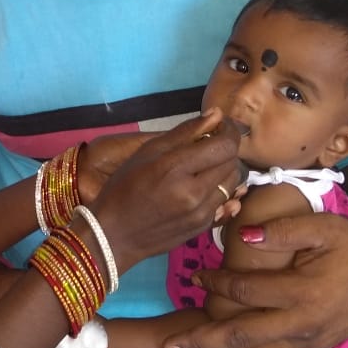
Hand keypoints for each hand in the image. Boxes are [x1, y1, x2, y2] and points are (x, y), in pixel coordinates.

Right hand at [90, 109, 243, 273]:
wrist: (114, 234)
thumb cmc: (124, 186)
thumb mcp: (148, 152)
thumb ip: (185, 132)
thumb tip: (217, 114)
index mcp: (176, 169)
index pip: (226, 145)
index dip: (229, 132)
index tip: (220, 127)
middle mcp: (194, 193)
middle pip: (233, 163)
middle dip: (226, 150)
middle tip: (209, 146)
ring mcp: (201, 213)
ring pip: (233, 183)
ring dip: (225, 170)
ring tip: (205, 166)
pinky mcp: (203, 227)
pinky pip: (226, 203)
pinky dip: (220, 190)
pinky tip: (204, 187)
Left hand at [161, 211, 347, 347]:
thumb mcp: (325, 227)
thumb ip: (284, 230)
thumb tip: (242, 233)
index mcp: (303, 292)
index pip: (246, 292)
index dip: (216, 284)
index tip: (195, 277)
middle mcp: (302, 324)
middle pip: (242, 335)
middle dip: (204, 341)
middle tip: (170, 346)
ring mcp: (307, 341)